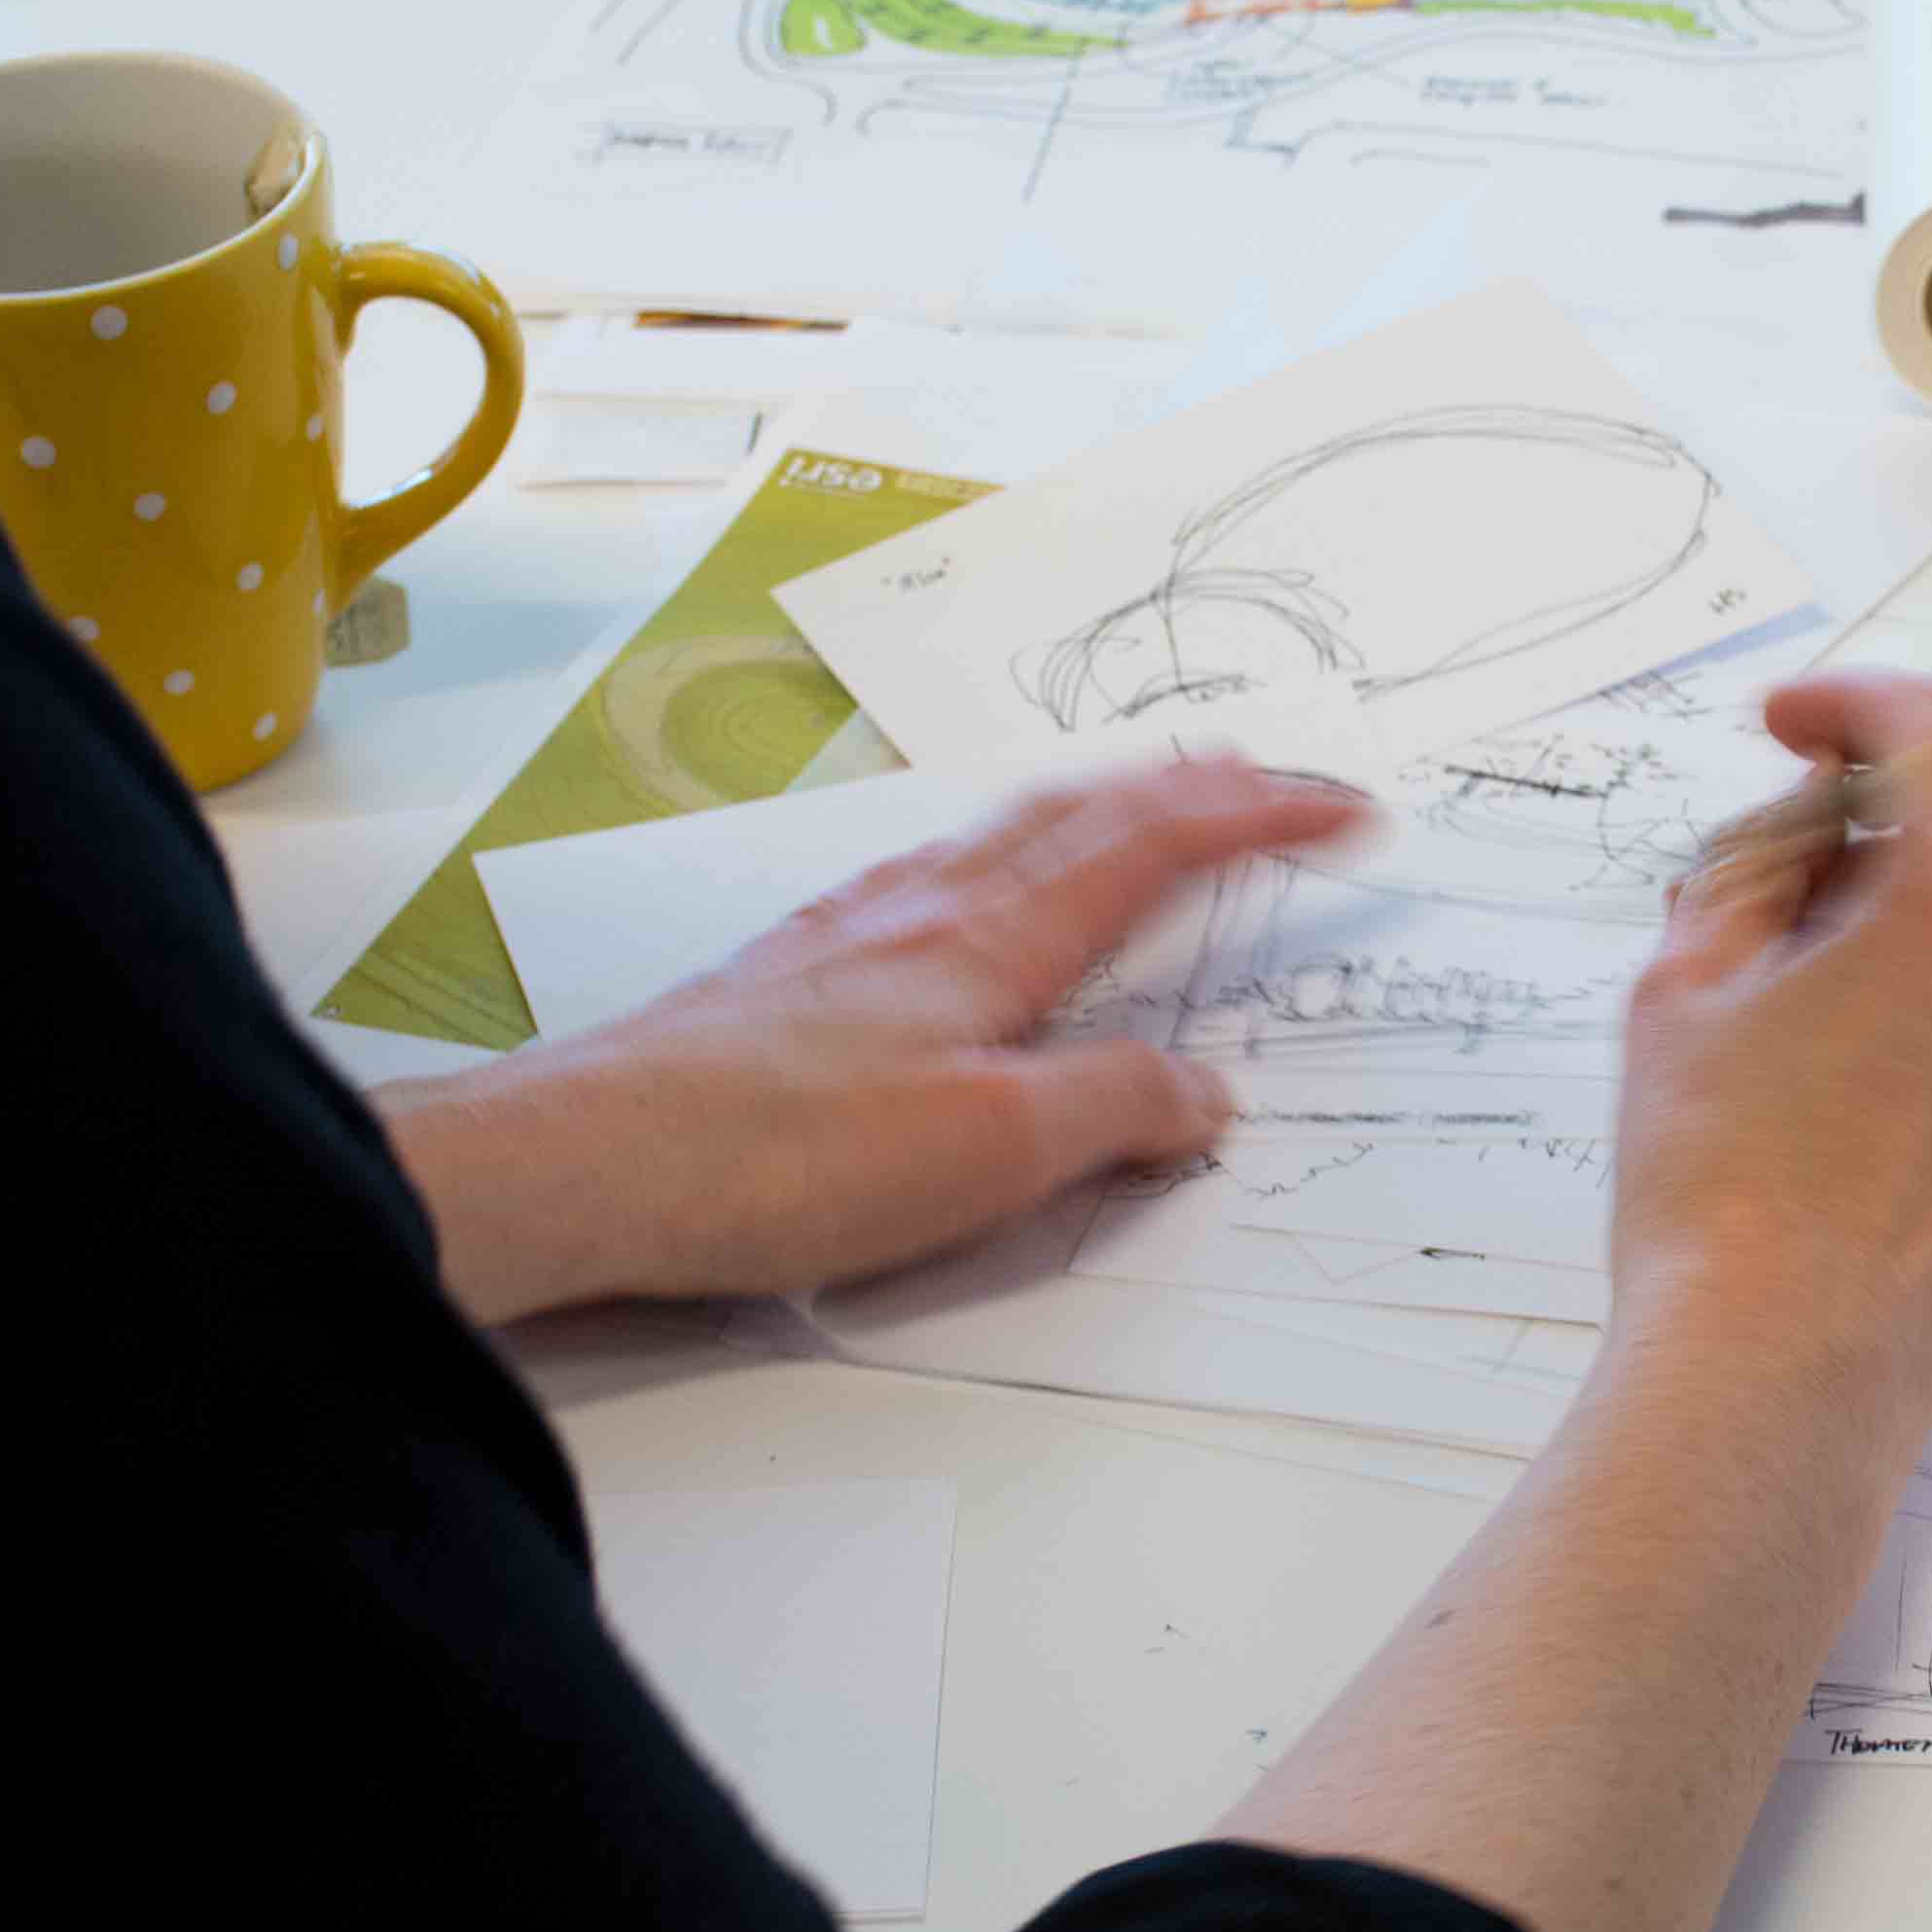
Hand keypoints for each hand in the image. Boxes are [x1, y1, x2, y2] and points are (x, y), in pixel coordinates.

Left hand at [373, 759, 1363, 1320]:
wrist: (587, 1162)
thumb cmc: (776, 1156)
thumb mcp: (987, 1152)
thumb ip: (1111, 1108)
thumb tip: (1203, 1088)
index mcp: (990, 939)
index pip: (1153, 848)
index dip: (1259, 818)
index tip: (1344, 803)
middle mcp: (922, 909)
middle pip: (1077, 811)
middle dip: (1184, 782)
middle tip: (1258, 769)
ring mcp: (850, 934)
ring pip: (1001, 834)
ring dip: (1094, 805)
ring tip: (1139, 797)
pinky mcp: (793, 976)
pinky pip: (934, 875)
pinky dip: (1004, 853)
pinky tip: (972, 887)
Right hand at [1606, 674, 1931, 1403]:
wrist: (1780, 1382)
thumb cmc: (1721, 1190)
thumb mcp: (1688, 982)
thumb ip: (1758, 861)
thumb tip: (1810, 819)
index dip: (1847, 701)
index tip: (1784, 726)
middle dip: (1844, 840)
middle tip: (1731, 903)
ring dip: (1876, 931)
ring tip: (1758, 1012)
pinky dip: (1919, 1007)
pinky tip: (1820, 1080)